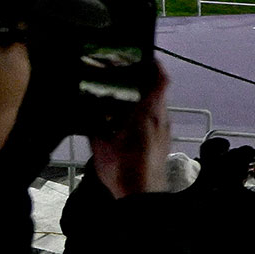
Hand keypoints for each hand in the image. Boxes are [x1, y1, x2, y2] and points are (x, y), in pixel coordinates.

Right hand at [91, 64, 170, 198]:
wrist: (142, 197)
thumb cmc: (124, 170)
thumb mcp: (102, 146)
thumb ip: (96, 126)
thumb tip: (89, 111)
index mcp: (149, 114)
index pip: (160, 81)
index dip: (155, 66)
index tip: (144, 57)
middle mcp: (162, 119)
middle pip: (158, 91)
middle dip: (144, 81)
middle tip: (124, 74)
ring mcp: (165, 131)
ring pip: (158, 106)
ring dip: (144, 98)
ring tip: (122, 95)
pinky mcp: (164, 142)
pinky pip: (157, 119)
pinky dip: (145, 113)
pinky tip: (127, 118)